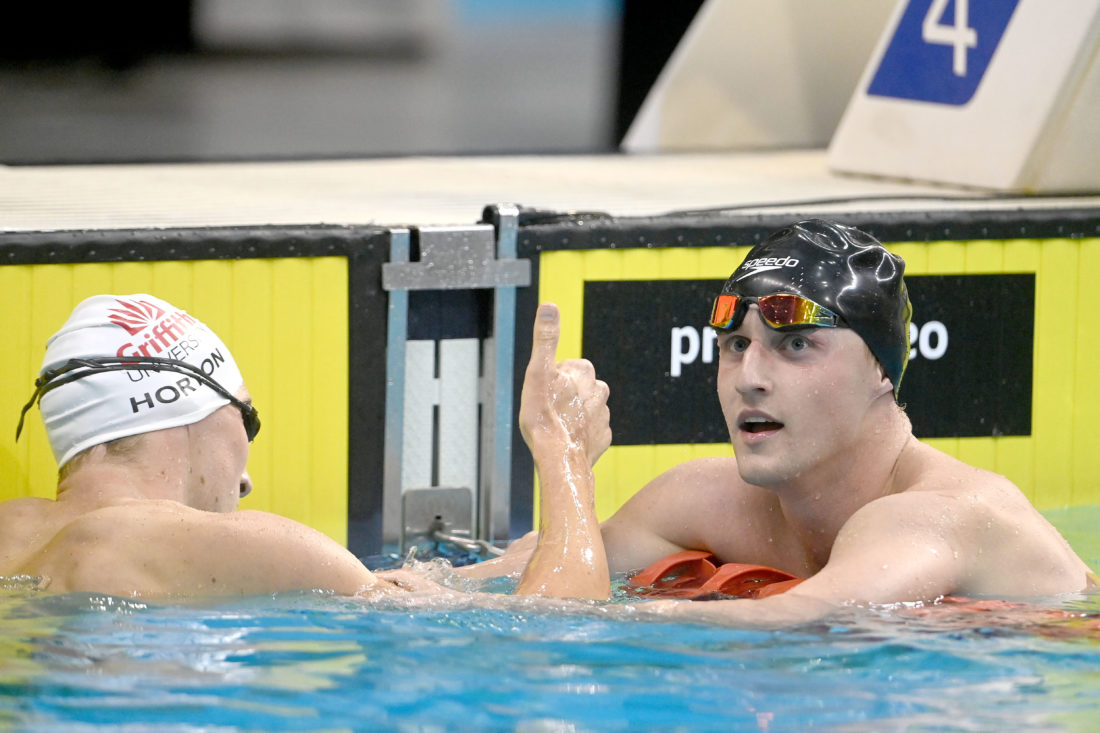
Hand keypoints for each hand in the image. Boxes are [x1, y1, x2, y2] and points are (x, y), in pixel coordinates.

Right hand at [519, 303, 611, 465]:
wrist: (559, 459)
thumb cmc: (544, 416)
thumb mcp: (537, 371)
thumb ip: (545, 338)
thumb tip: (550, 305)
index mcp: (585, 371)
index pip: (564, 368)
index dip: (549, 380)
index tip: (541, 394)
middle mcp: (600, 390)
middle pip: (575, 388)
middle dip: (562, 396)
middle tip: (546, 411)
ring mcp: (603, 416)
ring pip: (583, 409)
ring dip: (570, 415)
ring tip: (555, 427)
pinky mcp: (603, 438)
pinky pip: (590, 431)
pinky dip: (579, 434)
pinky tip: (566, 440)